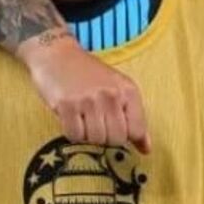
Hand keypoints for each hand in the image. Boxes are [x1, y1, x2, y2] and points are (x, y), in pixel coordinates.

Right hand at [16, 30, 150, 152]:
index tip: (116, 129)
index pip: (137, 130)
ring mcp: (89, 100)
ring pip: (96, 139)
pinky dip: (73, 133)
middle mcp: (111, 95)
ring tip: (83, 119)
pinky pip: (75, 135)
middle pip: (116, 139)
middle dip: (106, 138)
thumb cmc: (89, 75)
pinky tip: (72, 118)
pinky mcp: (67, 105)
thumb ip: (134, 118)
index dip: (126, 136)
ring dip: (88, 135)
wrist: (57, 55)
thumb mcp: (118, 89)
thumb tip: (146, 148)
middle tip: (96, 124)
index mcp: (128, 91)